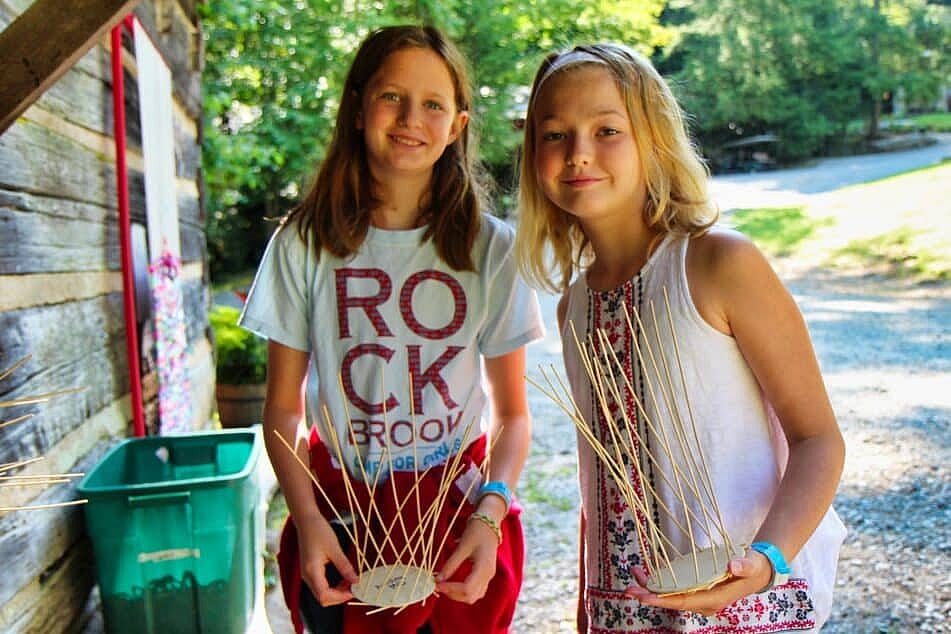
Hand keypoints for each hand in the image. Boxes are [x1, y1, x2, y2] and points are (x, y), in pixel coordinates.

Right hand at [297, 514, 358, 606]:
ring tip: (350, 581)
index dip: (340, 598)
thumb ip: (345, 567)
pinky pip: (320, 585)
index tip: (353, 591)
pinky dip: (332, 586)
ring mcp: (307, 573)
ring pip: (321, 592)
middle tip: (353, 587)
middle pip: (322, 598)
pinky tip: (342, 577)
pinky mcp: (309, 570)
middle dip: (338, 596)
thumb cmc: (318, 531)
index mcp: (312, 571)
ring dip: (336, 591)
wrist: (306, 520)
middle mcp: (307, 576)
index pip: (324, 596)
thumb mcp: (335, 549)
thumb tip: (356, 581)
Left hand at [434, 513, 499, 603]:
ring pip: (474, 596)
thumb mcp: (462, 546)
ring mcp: (489, 576)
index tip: (436, 584)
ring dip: (458, 595)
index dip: (450, 589)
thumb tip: (437, 579)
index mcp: (483, 568)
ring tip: (445, 585)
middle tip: (439, 585)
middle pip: (470, 596)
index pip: (466, 588)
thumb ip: (450, 564)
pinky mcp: (486, 575)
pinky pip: (476, 590)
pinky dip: (464, 591)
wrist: (490, 523)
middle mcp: (488, 575)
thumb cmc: (476, 531)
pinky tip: (454, 584)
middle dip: (453, 594)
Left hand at [623, 549, 772, 615]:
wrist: (757, 571)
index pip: (684, 601)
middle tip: (629, 590)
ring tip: (634, 574)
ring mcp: (698, 596)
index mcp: (715, 599)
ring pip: (670, 595)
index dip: (664, 599)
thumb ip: (743, 566)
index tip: (645, 596)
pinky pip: (674, 588)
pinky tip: (646, 571)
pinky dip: (659, 580)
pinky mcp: (695, 588)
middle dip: (650, 596)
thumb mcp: (752, 565)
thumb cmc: (754, 568)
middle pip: (672, 601)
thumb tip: (732, 566)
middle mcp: (704, 601)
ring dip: (651, 587)